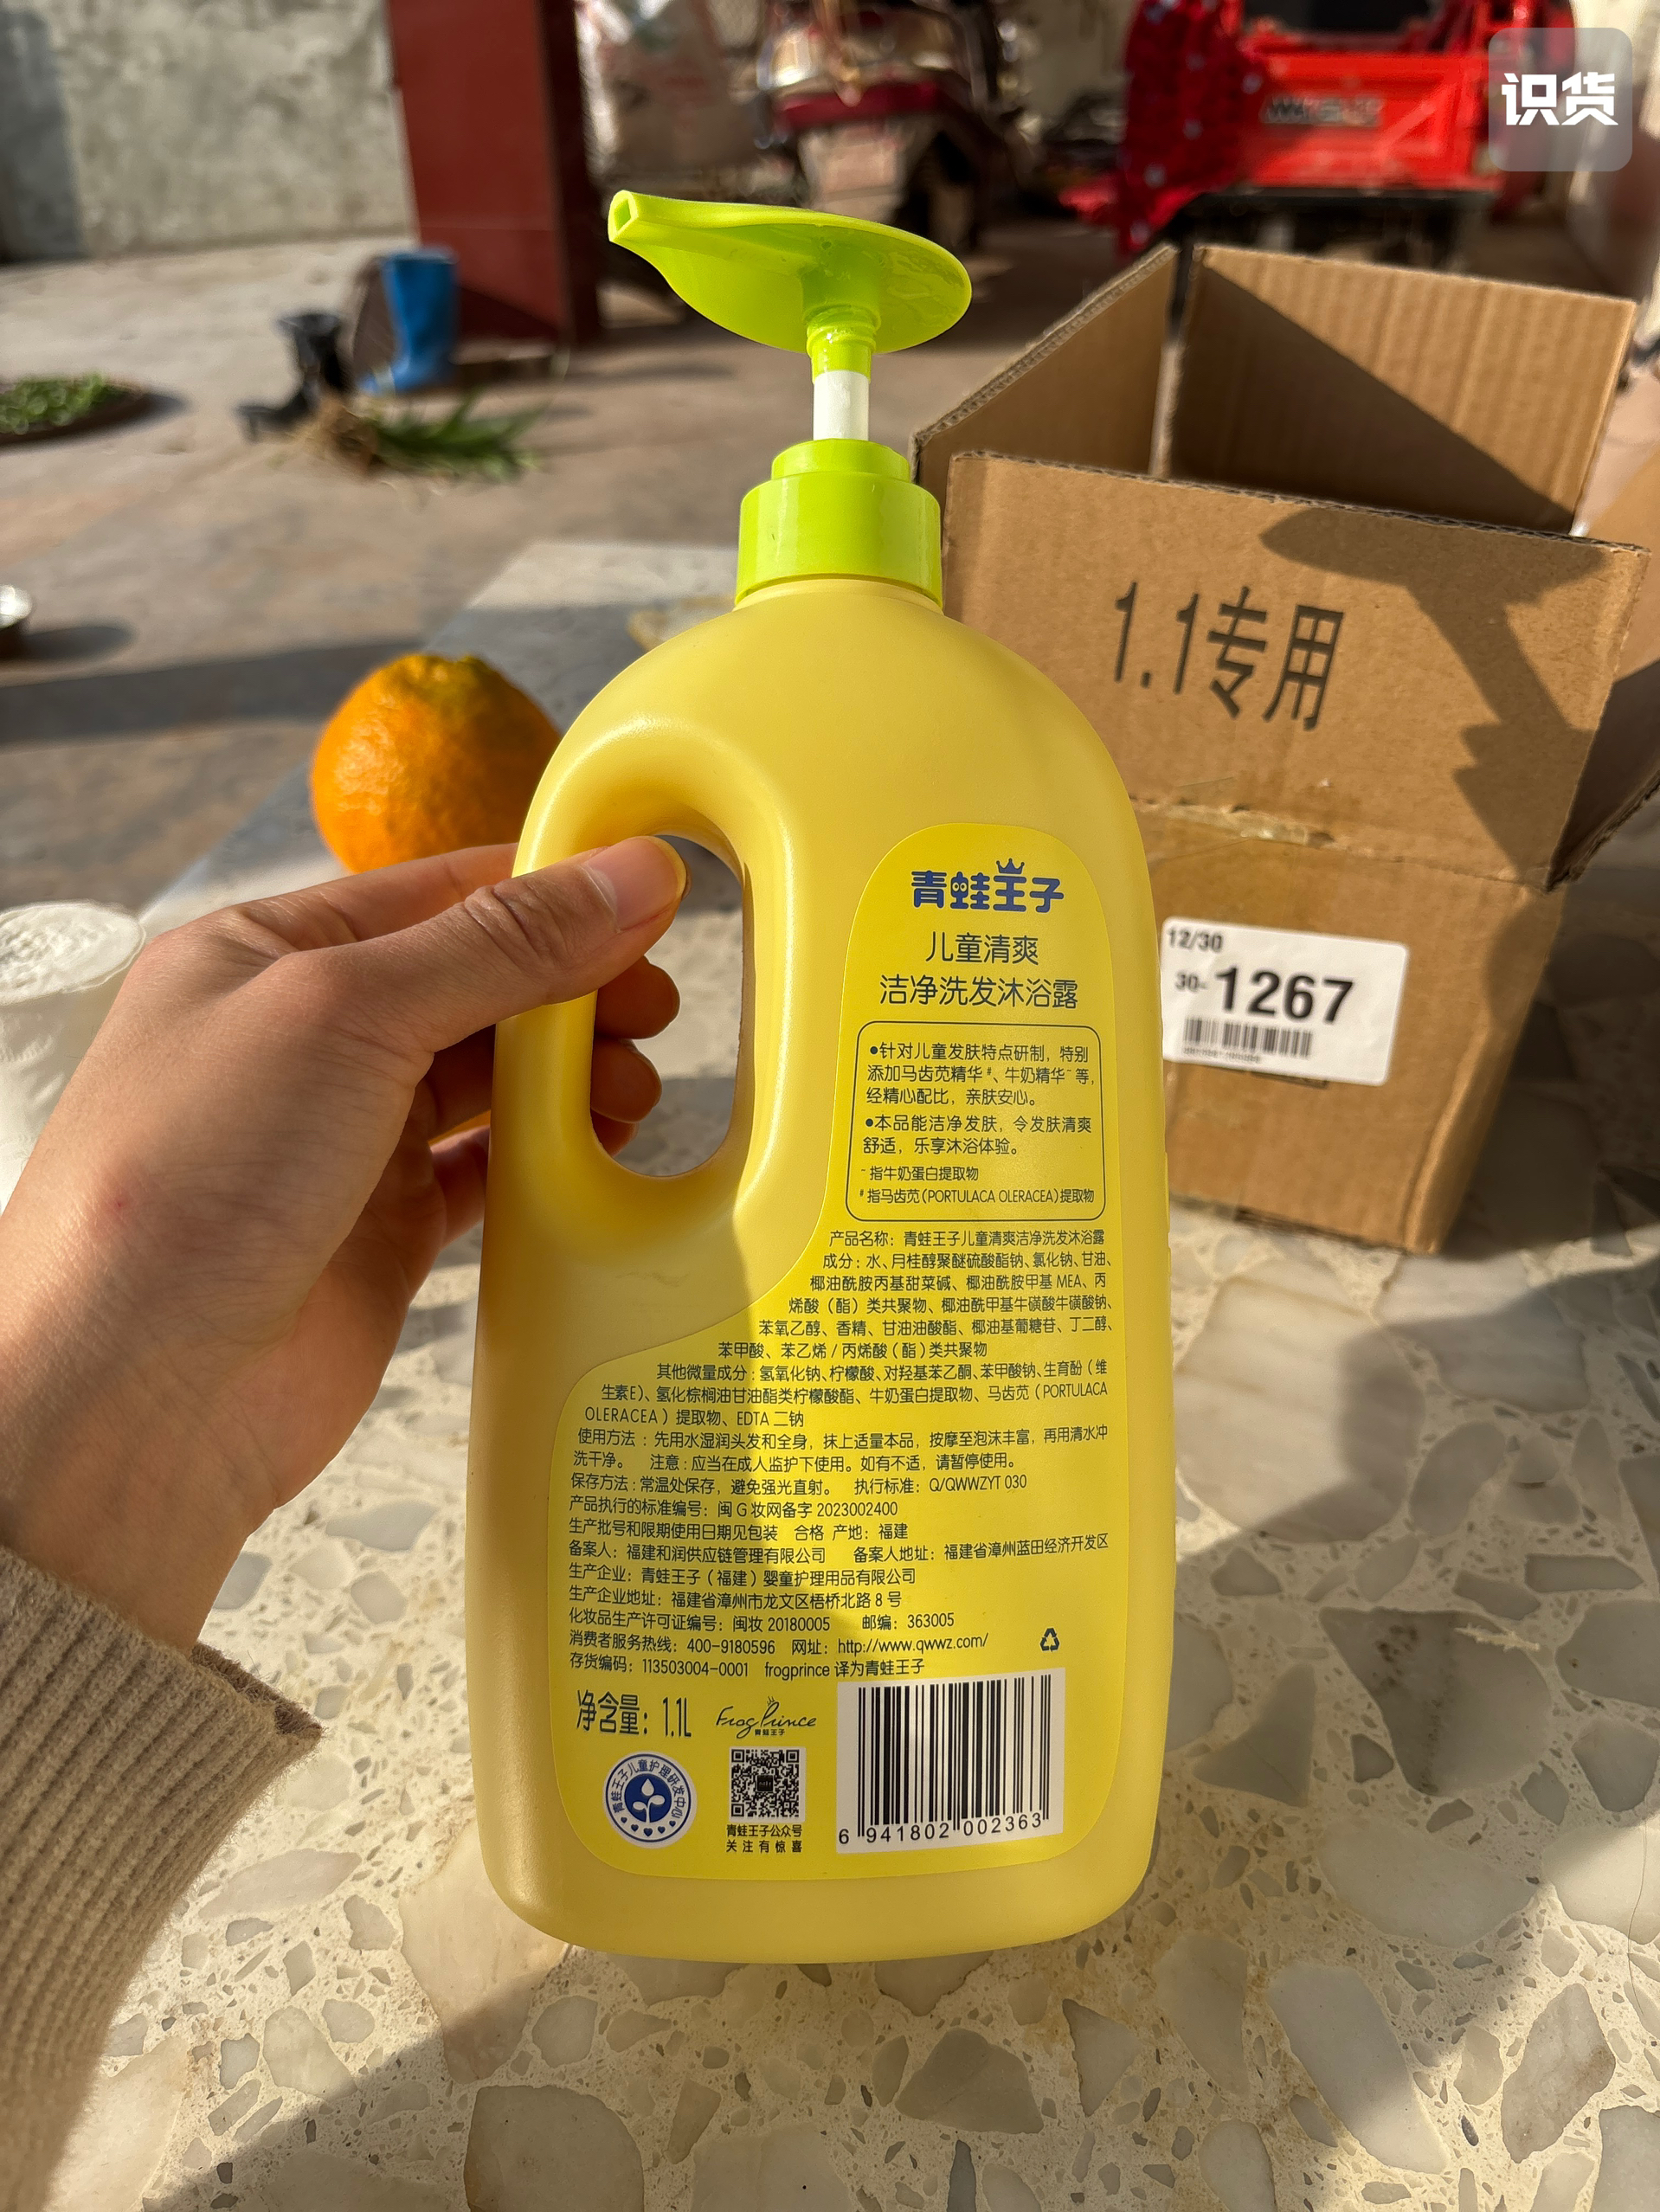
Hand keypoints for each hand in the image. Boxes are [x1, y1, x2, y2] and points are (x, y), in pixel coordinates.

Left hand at [0, 838, 685, 1648]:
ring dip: (573, 1076)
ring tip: (636, 1088)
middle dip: (573, 988)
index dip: (547, 889)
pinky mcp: (383, 1236)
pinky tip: (603, 1151)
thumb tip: (625, 875)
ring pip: (492, 1081)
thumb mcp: (345, 1013)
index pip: (435, 893)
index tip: (650, 896)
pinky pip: (491, 1175)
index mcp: (264, 957)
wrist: (137, 1394)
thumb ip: (497, 946)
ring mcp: (345, 1142)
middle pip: (476, 985)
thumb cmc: (185, 1181)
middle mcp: (303, 1042)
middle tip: (655, 1006)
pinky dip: (554, 1161)